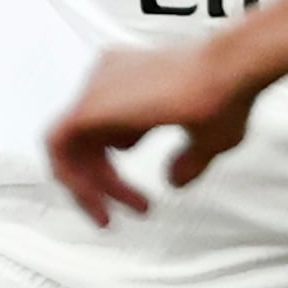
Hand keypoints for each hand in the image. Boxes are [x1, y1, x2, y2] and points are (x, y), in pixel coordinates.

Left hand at [48, 43, 257, 223]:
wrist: (230, 71)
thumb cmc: (227, 92)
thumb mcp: (207, 139)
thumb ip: (186, 160)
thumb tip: (173, 180)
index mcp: (132, 80)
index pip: (105, 132)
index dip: (114, 172)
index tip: (137, 200)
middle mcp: (109, 80)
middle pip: (86, 141)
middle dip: (104, 184)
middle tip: (131, 210)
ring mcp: (96, 88)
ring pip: (68, 146)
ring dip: (88, 187)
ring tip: (110, 216)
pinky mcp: (88, 104)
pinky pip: (57, 146)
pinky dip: (72, 177)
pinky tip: (95, 201)